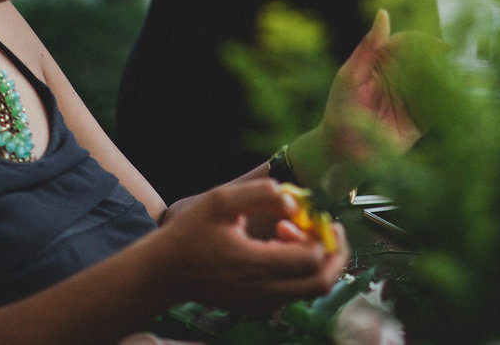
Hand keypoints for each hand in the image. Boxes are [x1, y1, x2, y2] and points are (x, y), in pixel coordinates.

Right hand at [160, 178, 346, 309]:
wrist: (165, 272)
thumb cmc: (191, 233)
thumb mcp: (220, 201)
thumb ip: (259, 194)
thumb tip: (293, 200)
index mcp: (253, 264)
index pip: (309, 260)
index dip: (320, 234)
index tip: (313, 213)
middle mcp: (261, 291)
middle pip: (319, 283)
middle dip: (334, 254)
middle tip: (328, 227)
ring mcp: (260, 302)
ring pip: (309, 291)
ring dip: (315, 261)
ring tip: (293, 230)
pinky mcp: (257, 305)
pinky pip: (293, 292)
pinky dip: (300, 270)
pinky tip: (280, 243)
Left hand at [290, 10, 448, 197]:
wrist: (341, 152)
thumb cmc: (340, 109)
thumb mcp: (350, 76)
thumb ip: (368, 47)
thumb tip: (384, 13)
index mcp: (384, 59)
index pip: (409, 43)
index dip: (426, 43)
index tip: (442, 48)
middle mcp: (401, 76)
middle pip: (426, 62)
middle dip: (442, 62)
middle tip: (455, 70)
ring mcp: (411, 98)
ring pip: (435, 84)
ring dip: (449, 82)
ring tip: (460, 86)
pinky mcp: (419, 121)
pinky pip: (437, 110)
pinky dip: (448, 105)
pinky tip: (457, 105)